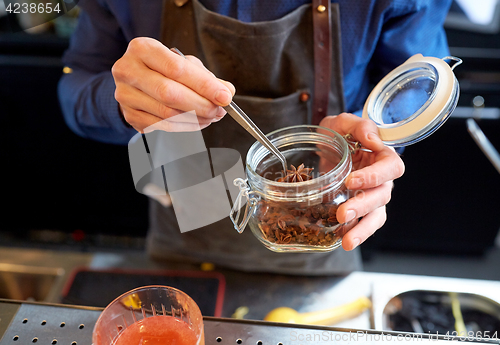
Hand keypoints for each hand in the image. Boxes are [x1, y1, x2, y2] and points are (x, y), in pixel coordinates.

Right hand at [112, 37, 234, 132]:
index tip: (224, 96)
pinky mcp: (130, 115)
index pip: (177, 69)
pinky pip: (163, 125)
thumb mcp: (183, 63)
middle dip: (201, 105)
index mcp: (143, 49)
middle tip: (219, 110)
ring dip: (196, 119)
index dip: (204, 85)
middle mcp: (128, 70)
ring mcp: (125, 95)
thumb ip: (205, 77)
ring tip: (211, 116)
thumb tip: (226, 92)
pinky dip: (185, 126)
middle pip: (170, 93)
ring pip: (167, 113)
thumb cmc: (161, 69)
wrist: (135, 80)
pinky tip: (197, 122)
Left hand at [319, 113, 404, 250]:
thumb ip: (359, 125)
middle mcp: (382, 180)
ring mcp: (372, 196)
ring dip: (362, 229)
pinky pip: (364, 225)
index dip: (374, 176)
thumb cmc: (339, 134)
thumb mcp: (343, 122)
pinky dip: (356, 234)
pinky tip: (343, 241)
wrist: (328, 146)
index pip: (390, 168)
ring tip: (347, 241)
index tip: (350, 181)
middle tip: (342, 213)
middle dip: (363, 206)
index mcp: (383, 157)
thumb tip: (372, 139)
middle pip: (382, 196)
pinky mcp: (360, 209)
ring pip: (376, 215)